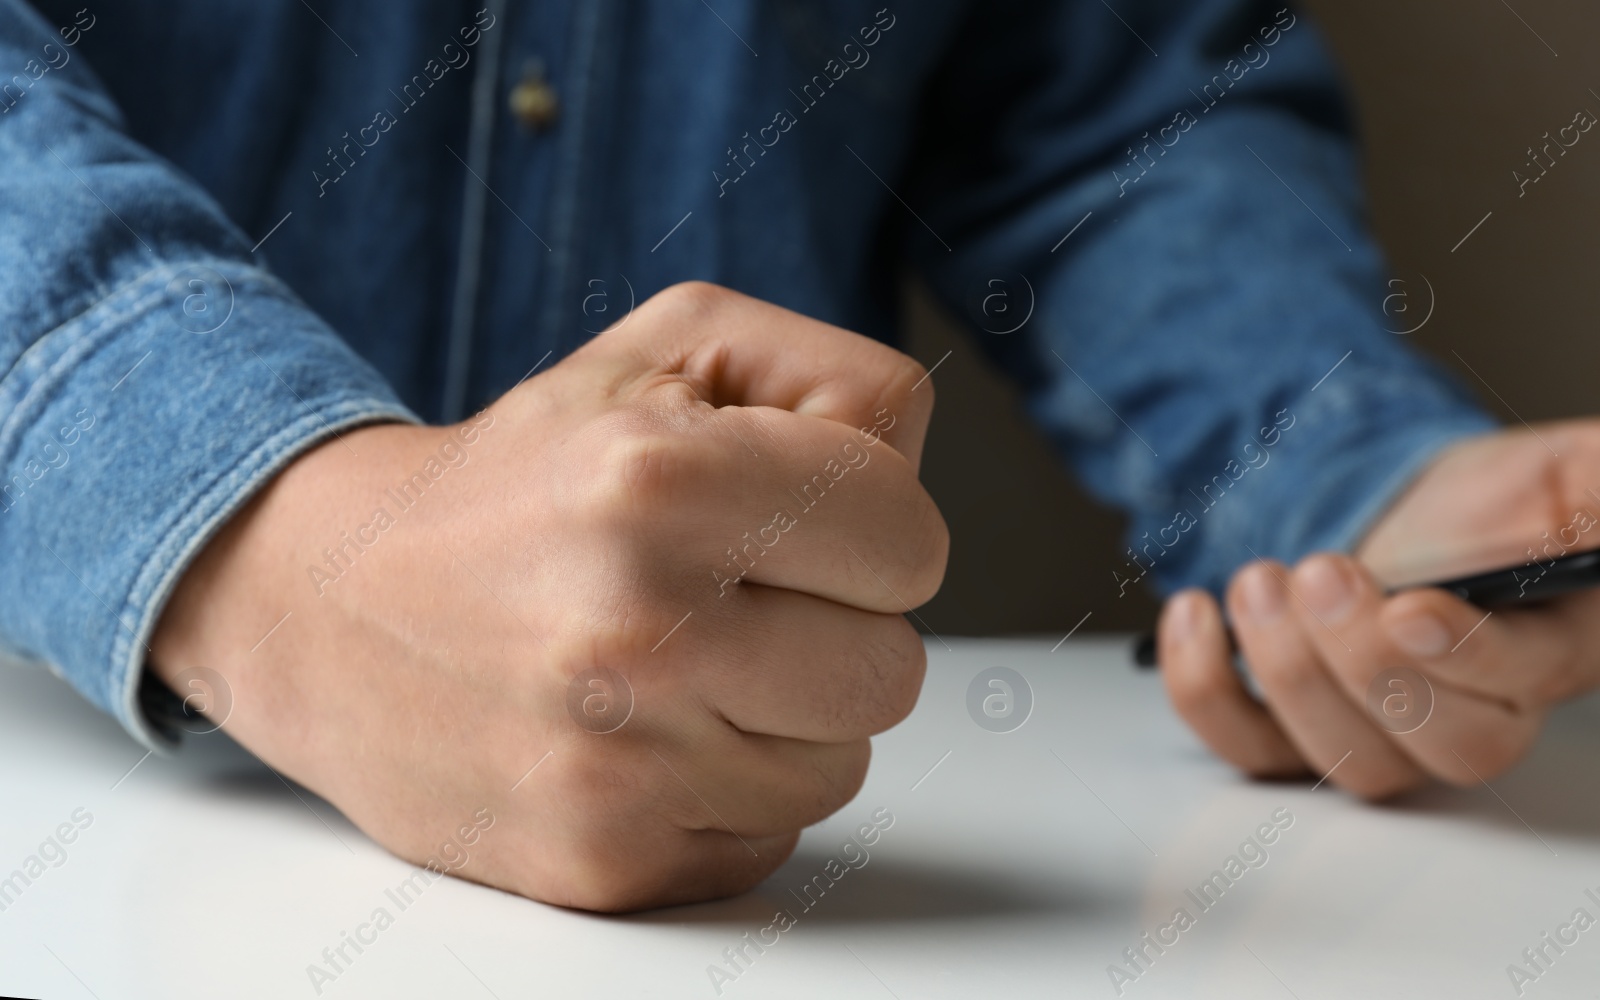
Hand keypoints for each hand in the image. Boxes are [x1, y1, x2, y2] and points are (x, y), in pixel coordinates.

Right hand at [150, 282, 947, 910]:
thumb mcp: (671, 347)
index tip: (799, 521)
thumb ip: (837, 381)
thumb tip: (918, 480)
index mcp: (656, 483)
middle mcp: (635, 633)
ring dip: (785, 714)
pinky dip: (729, 786)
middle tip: (736, 593)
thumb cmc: (525, 475)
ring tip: (681, 661)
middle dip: (835, 624)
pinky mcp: (600, 863)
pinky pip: (771, 835)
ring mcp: (615, 767)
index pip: (908, 538)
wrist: (328, 606)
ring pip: (840, 763)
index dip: (871, 525)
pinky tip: (645, 732)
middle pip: (892, 668)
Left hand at [1158, 421, 1599, 797]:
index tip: (1409, 607)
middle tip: (1318, 572)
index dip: (1464, 655)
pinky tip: (1196, 613)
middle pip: (1437, 745)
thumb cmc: (1493, 504)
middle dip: (1362, 662)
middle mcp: (1475, 717)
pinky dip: (1204, 690)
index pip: (1521, 683)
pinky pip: (1249, 752)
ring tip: (1260, 579)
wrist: (1404, 517)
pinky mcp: (1301, 735)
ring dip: (1286, 671)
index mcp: (1550, 653)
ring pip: (1345, 760)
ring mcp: (1385, 737)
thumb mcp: (1567, 473)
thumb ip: (1599, 489)